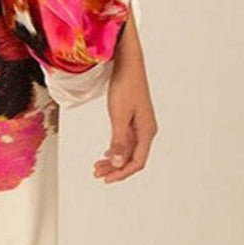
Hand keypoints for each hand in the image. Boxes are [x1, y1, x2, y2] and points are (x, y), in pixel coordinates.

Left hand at [93, 19, 157, 183]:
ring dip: (113, 159)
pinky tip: (106, 154)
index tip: (107, 179)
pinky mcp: (132, 118)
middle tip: (97, 174)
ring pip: (127, 149)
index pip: (137, 161)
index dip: (122, 173)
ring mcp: (139, 125)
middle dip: (115, 168)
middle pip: (132, 158)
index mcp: (147, 131)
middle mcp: (145, 130)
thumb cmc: (125, 87)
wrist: (128, 65)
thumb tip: (118, 162)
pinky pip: (125, 140)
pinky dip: (115, 148)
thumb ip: (119, 140)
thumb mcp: (119, 115)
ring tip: (97, 166)